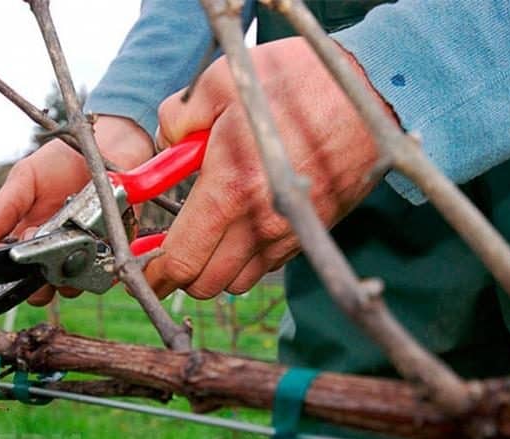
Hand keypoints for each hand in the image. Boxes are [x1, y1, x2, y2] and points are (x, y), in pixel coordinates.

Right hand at [0, 115, 152, 304]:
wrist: (105, 147)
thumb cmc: (60, 163)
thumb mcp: (25, 177)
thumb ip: (6, 206)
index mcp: (27, 239)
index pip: (14, 273)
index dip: (10, 273)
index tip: (13, 254)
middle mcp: (54, 253)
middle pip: (42, 289)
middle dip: (40, 283)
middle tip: (44, 252)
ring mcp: (84, 254)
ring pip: (73, 286)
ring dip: (71, 273)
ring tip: (74, 241)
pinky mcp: (114, 250)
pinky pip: (106, 272)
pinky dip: (102, 262)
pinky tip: (99, 238)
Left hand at [146, 37, 385, 298]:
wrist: (369, 94)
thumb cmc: (296, 83)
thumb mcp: (220, 83)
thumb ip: (177, 119)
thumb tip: (164, 143)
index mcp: (230, 190)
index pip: (181, 260)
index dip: (153, 273)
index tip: (140, 269)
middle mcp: (260, 224)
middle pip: (207, 284)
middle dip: (181, 274)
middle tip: (170, 249)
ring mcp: (290, 232)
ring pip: (239, 281)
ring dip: (216, 268)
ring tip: (209, 234)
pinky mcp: (311, 231)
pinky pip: (269, 265)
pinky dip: (248, 259)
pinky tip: (244, 224)